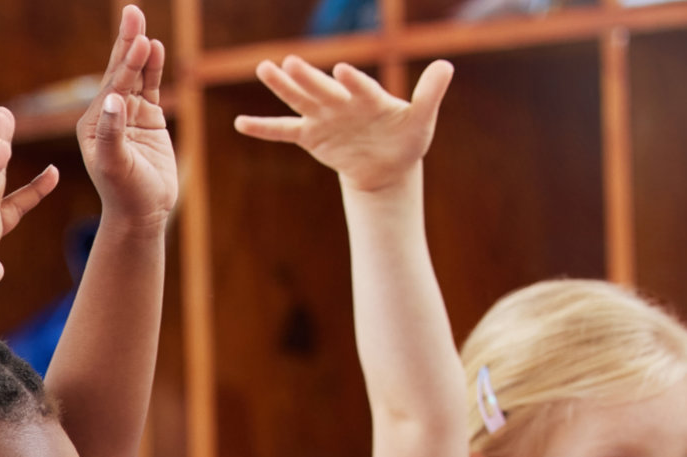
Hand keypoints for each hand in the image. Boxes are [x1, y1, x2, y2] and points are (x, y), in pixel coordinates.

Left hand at [79, 5, 176, 232]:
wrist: (143, 212)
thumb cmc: (125, 193)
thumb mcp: (115, 165)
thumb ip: (113, 132)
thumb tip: (113, 99)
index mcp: (93, 123)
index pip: (111, 86)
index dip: (126, 63)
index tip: (138, 41)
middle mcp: (108, 113)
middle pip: (119, 72)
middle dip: (126, 43)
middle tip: (132, 13)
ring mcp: (128, 113)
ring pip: (135, 76)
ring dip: (140, 50)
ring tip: (141, 23)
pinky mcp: (147, 118)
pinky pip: (150, 87)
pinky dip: (153, 68)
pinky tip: (156, 48)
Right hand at [234, 56, 451, 193]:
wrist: (387, 165)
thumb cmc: (405, 139)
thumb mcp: (421, 120)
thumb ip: (429, 94)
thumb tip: (446, 65)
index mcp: (369, 97)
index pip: (360, 88)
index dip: (352, 81)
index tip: (341, 71)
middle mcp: (342, 102)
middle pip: (322, 90)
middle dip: (307, 78)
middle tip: (289, 62)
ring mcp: (324, 118)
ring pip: (300, 100)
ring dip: (283, 86)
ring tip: (265, 68)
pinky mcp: (311, 136)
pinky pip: (284, 131)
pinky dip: (263, 128)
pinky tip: (240, 123)